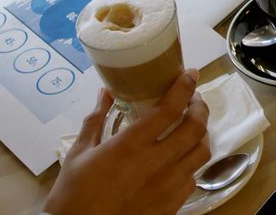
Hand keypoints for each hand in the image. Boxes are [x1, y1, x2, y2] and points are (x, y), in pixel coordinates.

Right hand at [43, 70, 211, 214]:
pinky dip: (192, 161)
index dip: (185, 86)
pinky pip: (193, 176)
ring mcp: (167, 185)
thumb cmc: (73, 195)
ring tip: (192, 126)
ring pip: (202, 151)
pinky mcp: (172, 204)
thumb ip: (96, 119)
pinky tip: (182, 157)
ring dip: (201, 133)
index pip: (170, 107)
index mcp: (131, 145)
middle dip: (200, 107)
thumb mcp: (79, 153)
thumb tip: (106, 92)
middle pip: (195, 127)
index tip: (190, 74)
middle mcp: (155, 163)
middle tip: (194, 99)